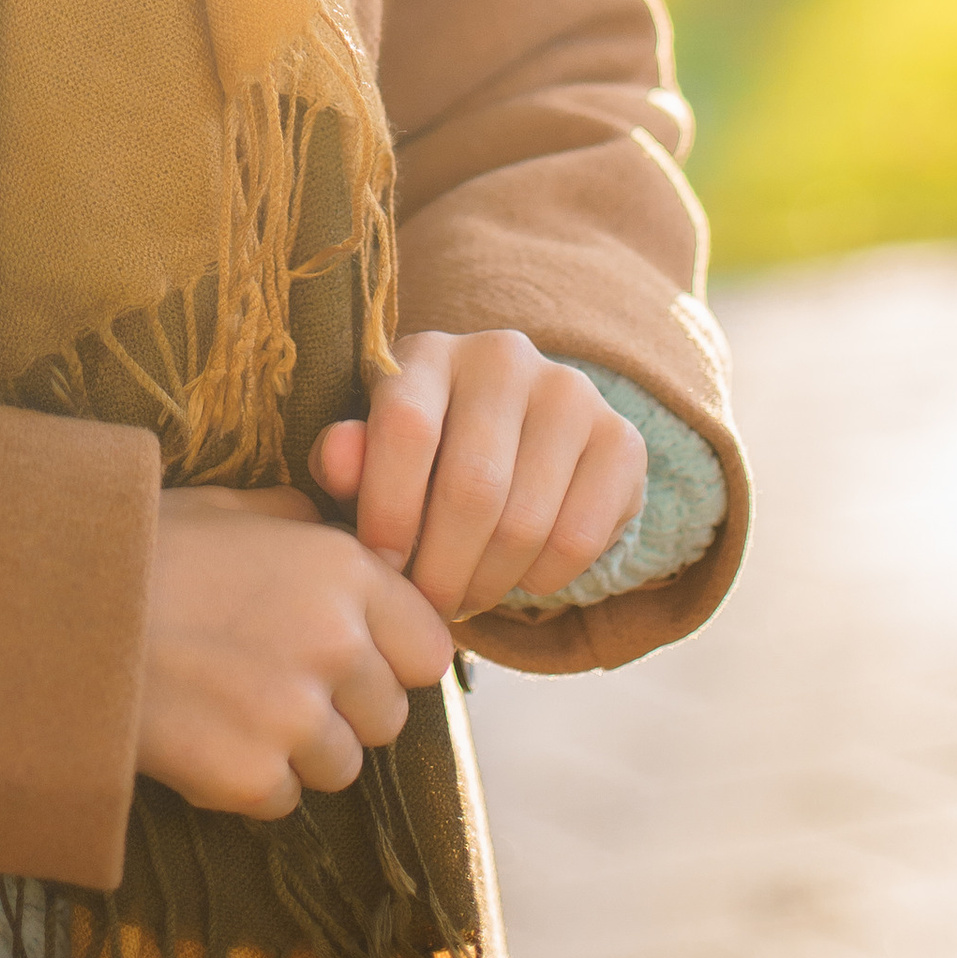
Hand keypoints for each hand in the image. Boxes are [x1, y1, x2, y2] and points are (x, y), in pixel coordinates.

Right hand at [132, 483, 454, 821]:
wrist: (60, 611)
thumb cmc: (144, 548)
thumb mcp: (231, 507)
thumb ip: (298, 522)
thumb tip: (330, 529)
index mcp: (344, 571)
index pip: (429, 649)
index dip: (394, 657)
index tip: (356, 658)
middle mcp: (337, 645)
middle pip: (390, 717)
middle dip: (347, 709)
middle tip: (281, 684)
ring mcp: (297, 716)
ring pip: (343, 765)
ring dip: (301, 750)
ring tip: (236, 708)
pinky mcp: (254, 777)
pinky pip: (286, 800)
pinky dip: (252, 782)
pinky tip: (206, 736)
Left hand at [308, 331, 645, 623]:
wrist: (512, 446)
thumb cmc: (421, 460)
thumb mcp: (374, 457)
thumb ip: (348, 461)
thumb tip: (334, 459)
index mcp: (429, 352)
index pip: (407, 428)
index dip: (389, 512)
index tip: (379, 567)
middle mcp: (503, 356)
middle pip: (473, 488)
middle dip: (442, 570)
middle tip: (427, 606)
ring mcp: (570, 392)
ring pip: (526, 522)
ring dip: (488, 583)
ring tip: (464, 596)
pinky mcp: (622, 438)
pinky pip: (580, 538)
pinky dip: (542, 579)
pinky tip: (517, 576)